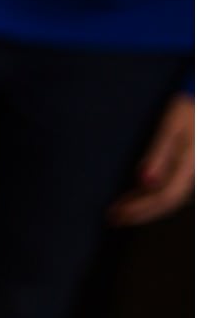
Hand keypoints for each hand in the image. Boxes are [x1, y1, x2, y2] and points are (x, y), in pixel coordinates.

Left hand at [110, 94, 194, 225]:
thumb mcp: (171, 126)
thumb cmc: (188, 108)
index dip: (141, 209)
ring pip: (168, 198)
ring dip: (143, 207)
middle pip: (167, 202)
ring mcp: (192, 172)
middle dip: (139, 213)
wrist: (205, 99)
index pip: (165, 196)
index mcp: (191, 163)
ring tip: (119, 212)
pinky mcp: (188, 169)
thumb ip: (158, 153)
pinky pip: (170, 189)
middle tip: (113, 218)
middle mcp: (195, 172)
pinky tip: (133, 198)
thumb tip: (145, 182)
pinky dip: (150, 197)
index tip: (117, 213)